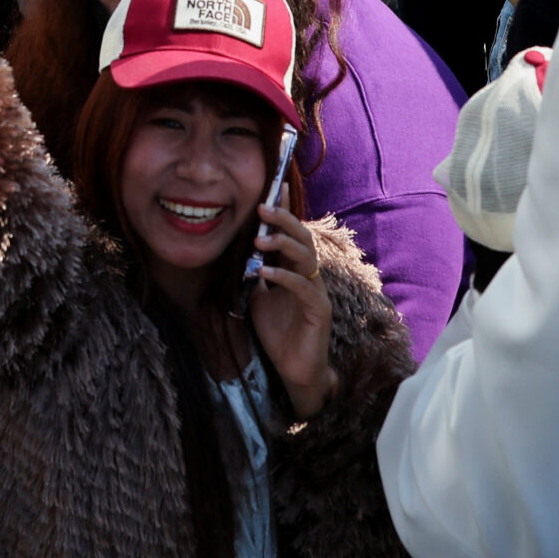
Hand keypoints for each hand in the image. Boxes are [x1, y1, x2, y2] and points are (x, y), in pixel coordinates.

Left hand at [248, 201, 337, 418]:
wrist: (294, 370)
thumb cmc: (278, 334)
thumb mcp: (258, 299)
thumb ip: (254, 276)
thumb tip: (238, 255)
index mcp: (296, 270)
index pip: (292, 234)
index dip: (285, 211)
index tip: (275, 187)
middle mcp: (310, 275)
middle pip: (302, 238)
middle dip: (283, 221)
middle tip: (262, 209)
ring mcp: (317, 291)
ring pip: (307, 257)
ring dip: (284, 245)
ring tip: (260, 240)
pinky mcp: (319, 311)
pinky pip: (304, 287)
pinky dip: (284, 277)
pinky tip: (265, 272)